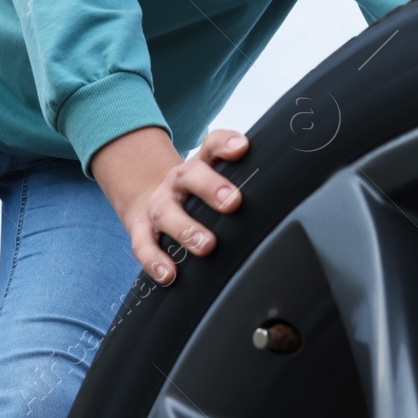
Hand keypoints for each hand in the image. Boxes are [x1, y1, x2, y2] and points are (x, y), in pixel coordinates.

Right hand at [93, 126, 249, 285]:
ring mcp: (158, 205)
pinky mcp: (141, 230)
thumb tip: (277, 195)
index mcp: (199, 165)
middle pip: (190, 175)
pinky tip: (169, 274)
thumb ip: (240, 180)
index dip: (225, 143)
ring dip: (187, 229)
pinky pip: (143, 245)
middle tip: (232, 202)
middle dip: (210, 187)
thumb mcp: (214, 179)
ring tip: (207, 246)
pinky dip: (154, 260)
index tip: (241, 148)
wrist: (149, 199)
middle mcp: (177, 182)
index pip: (211, 145)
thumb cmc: (195, 193)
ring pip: (167, 213)